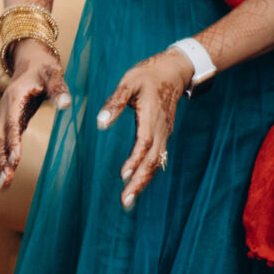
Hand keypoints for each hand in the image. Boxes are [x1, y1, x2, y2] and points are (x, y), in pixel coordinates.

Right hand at [0, 40, 68, 189]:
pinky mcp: (9, 121)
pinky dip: (3, 157)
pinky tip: (7, 172)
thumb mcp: (53, 73)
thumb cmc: (44, 67)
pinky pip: (4, 142)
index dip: (12, 143)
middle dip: (1, 160)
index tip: (15, 160)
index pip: (11, 124)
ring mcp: (4, 116)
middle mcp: (4, 109)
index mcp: (13, 99)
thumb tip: (66, 106)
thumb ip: (59, 89)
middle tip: (5, 182)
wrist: (30, 59)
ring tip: (4, 185)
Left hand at [98, 49, 192, 207]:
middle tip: (125, 202)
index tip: (124, 175)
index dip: (135, 160)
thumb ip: (114, 103)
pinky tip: (136, 184)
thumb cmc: (146, 76)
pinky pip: (157, 158)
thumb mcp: (127, 84)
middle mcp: (161, 129)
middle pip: (153, 161)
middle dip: (139, 182)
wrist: (173, 71)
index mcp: (151, 117)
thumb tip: (100, 123)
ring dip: (143, 182)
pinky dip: (147, 173)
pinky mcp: (163, 135)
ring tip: (128, 200)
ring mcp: (164, 133)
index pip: (145, 143)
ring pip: (156, 163)